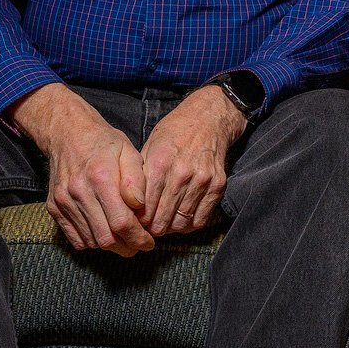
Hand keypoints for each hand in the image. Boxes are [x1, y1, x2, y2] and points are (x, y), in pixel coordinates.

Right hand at [9, 83, 152, 256]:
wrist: (68, 134)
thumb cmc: (105, 143)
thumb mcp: (129, 152)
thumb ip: (136, 180)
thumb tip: (139, 207)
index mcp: (101, 178)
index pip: (121, 222)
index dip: (138, 238)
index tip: (149, 242)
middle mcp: (78, 192)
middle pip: (105, 238)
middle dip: (126, 247)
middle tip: (139, 244)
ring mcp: (63, 202)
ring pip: (90, 241)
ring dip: (110, 246)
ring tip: (125, 239)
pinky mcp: (54, 208)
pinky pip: (75, 238)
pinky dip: (92, 242)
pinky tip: (105, 233)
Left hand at [138, 84, 246, 235]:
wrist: (208, 119)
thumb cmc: (174, 133)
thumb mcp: (149, 147)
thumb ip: (139, 177)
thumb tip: (130, 208)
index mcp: (160, 164)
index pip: (144, 209)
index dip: (137, 222)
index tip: (135, 223)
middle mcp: (182, 173)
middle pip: (162, 220)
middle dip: (152, 228)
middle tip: (148, 228)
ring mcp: (202, 180)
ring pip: (181, 223)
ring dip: (170, 228)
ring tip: (164, 224)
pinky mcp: (218, 185)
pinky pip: (201, 219)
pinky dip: (189, 225)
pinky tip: (181, 218)